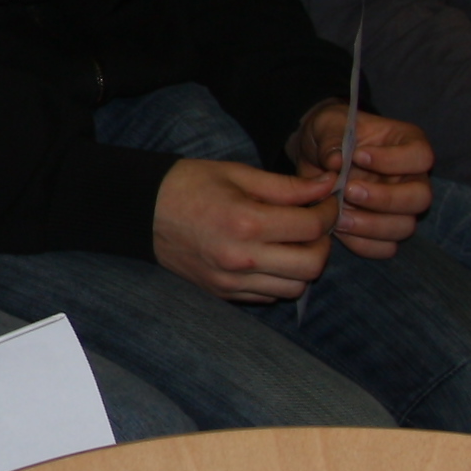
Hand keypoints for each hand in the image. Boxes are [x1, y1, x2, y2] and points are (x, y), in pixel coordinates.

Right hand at [151, 158, 337, 301]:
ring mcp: (231, 281)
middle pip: (312, 266)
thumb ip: (288, 185)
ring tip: (293, 241)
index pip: (311, 227)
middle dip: (323, 243)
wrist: (142, 211)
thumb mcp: (238, 174)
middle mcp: (241, 258)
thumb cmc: (189, 184)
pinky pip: (269, 296)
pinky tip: (271, 256)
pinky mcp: (223, 293)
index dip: (328, 212)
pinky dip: (280, 279)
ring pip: (295, 288)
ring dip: (304, 265)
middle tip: (314, 224)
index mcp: (245, 222)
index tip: (326, 201)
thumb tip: (328, 186)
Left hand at [284, 102, 434, 257]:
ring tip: (338, 214)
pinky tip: (338, 228)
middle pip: (421, 198)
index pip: (421, 156)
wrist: (315, 157)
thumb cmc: (330, 134)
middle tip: (349, 191)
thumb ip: (332, 138)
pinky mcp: (382, 230)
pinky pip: (384, 247)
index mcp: (408, 144)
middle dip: (385, 199)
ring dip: (370, 225)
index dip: (393, 160)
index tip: (358, 156)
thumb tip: (336, 160)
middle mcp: (412, 179)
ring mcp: (400, 208)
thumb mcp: (328, 125)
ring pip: (404, 227)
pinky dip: (361, 243)